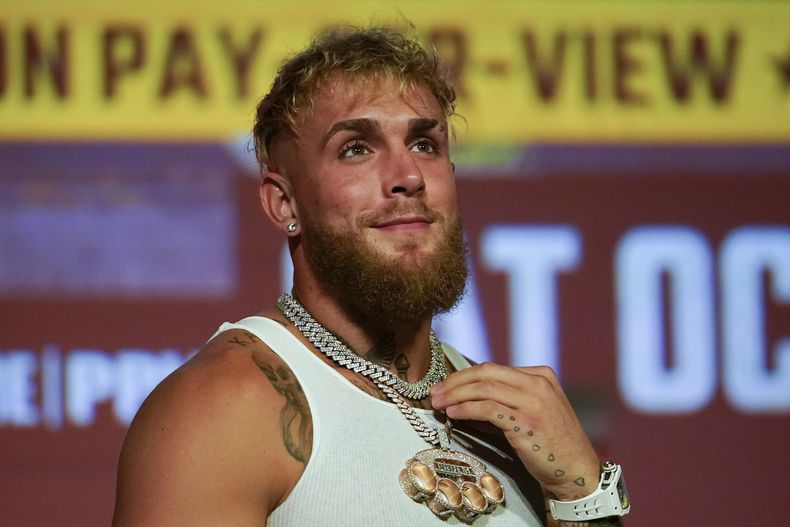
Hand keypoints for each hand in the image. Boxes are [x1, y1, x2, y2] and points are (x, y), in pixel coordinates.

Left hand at [430, 363, 599, 500]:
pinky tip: (454, 413)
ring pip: (485, 387)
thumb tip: (463, 401)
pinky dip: (467, 408)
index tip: (444, 386)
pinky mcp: (527, 421)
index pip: (493, 368)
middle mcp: (538, 382)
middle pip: (486, 372)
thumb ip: (504, 402)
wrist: (578, 471)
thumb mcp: (531, 413)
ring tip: (439, 403)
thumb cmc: (552, 445)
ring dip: (456, 394)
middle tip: (434, 392)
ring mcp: (534, 400)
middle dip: (455, 381)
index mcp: (540, 375)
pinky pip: (489, 408)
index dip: (464, 376)